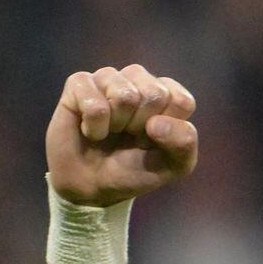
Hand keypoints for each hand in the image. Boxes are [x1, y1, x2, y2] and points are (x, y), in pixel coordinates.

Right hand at [46, 63, 198, 205]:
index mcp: (167, 94)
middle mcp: (138, 79)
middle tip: (129, 136)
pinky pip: (94, 104)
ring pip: (124, 96)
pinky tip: (91, 130)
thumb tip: (156, 123)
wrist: (93, 185)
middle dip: (141, 127)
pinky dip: (95, 127)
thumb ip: (184, 143)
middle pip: (154, 94)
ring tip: (111, 131)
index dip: (169, 130)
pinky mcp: (78, 83)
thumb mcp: (173, 165)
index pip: (182, 101)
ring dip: (117, 126)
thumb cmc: (135, 170)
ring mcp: (108, 78)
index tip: (155, 141)